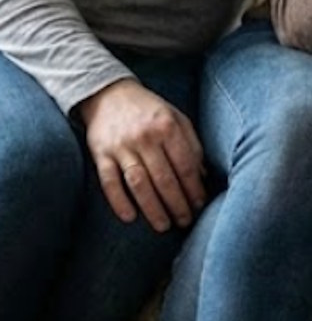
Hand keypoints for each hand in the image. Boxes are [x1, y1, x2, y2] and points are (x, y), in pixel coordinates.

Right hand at [75, 80, 205, 231]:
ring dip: (152, 208)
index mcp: (168, 127)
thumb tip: (202, 176)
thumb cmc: (150, 110)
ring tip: (163, 226)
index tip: (200, 204)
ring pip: (139, 183)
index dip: (194, 188)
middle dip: (177, 204)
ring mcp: (121, 146)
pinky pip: (109, 182)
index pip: (185, 165)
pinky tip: (130, 218)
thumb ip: (191, 144)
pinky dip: (119, 201)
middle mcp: (145, 137)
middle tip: (185, 221)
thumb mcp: (177, 118)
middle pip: (164, 178)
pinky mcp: (100, 154)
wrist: (109, 94)